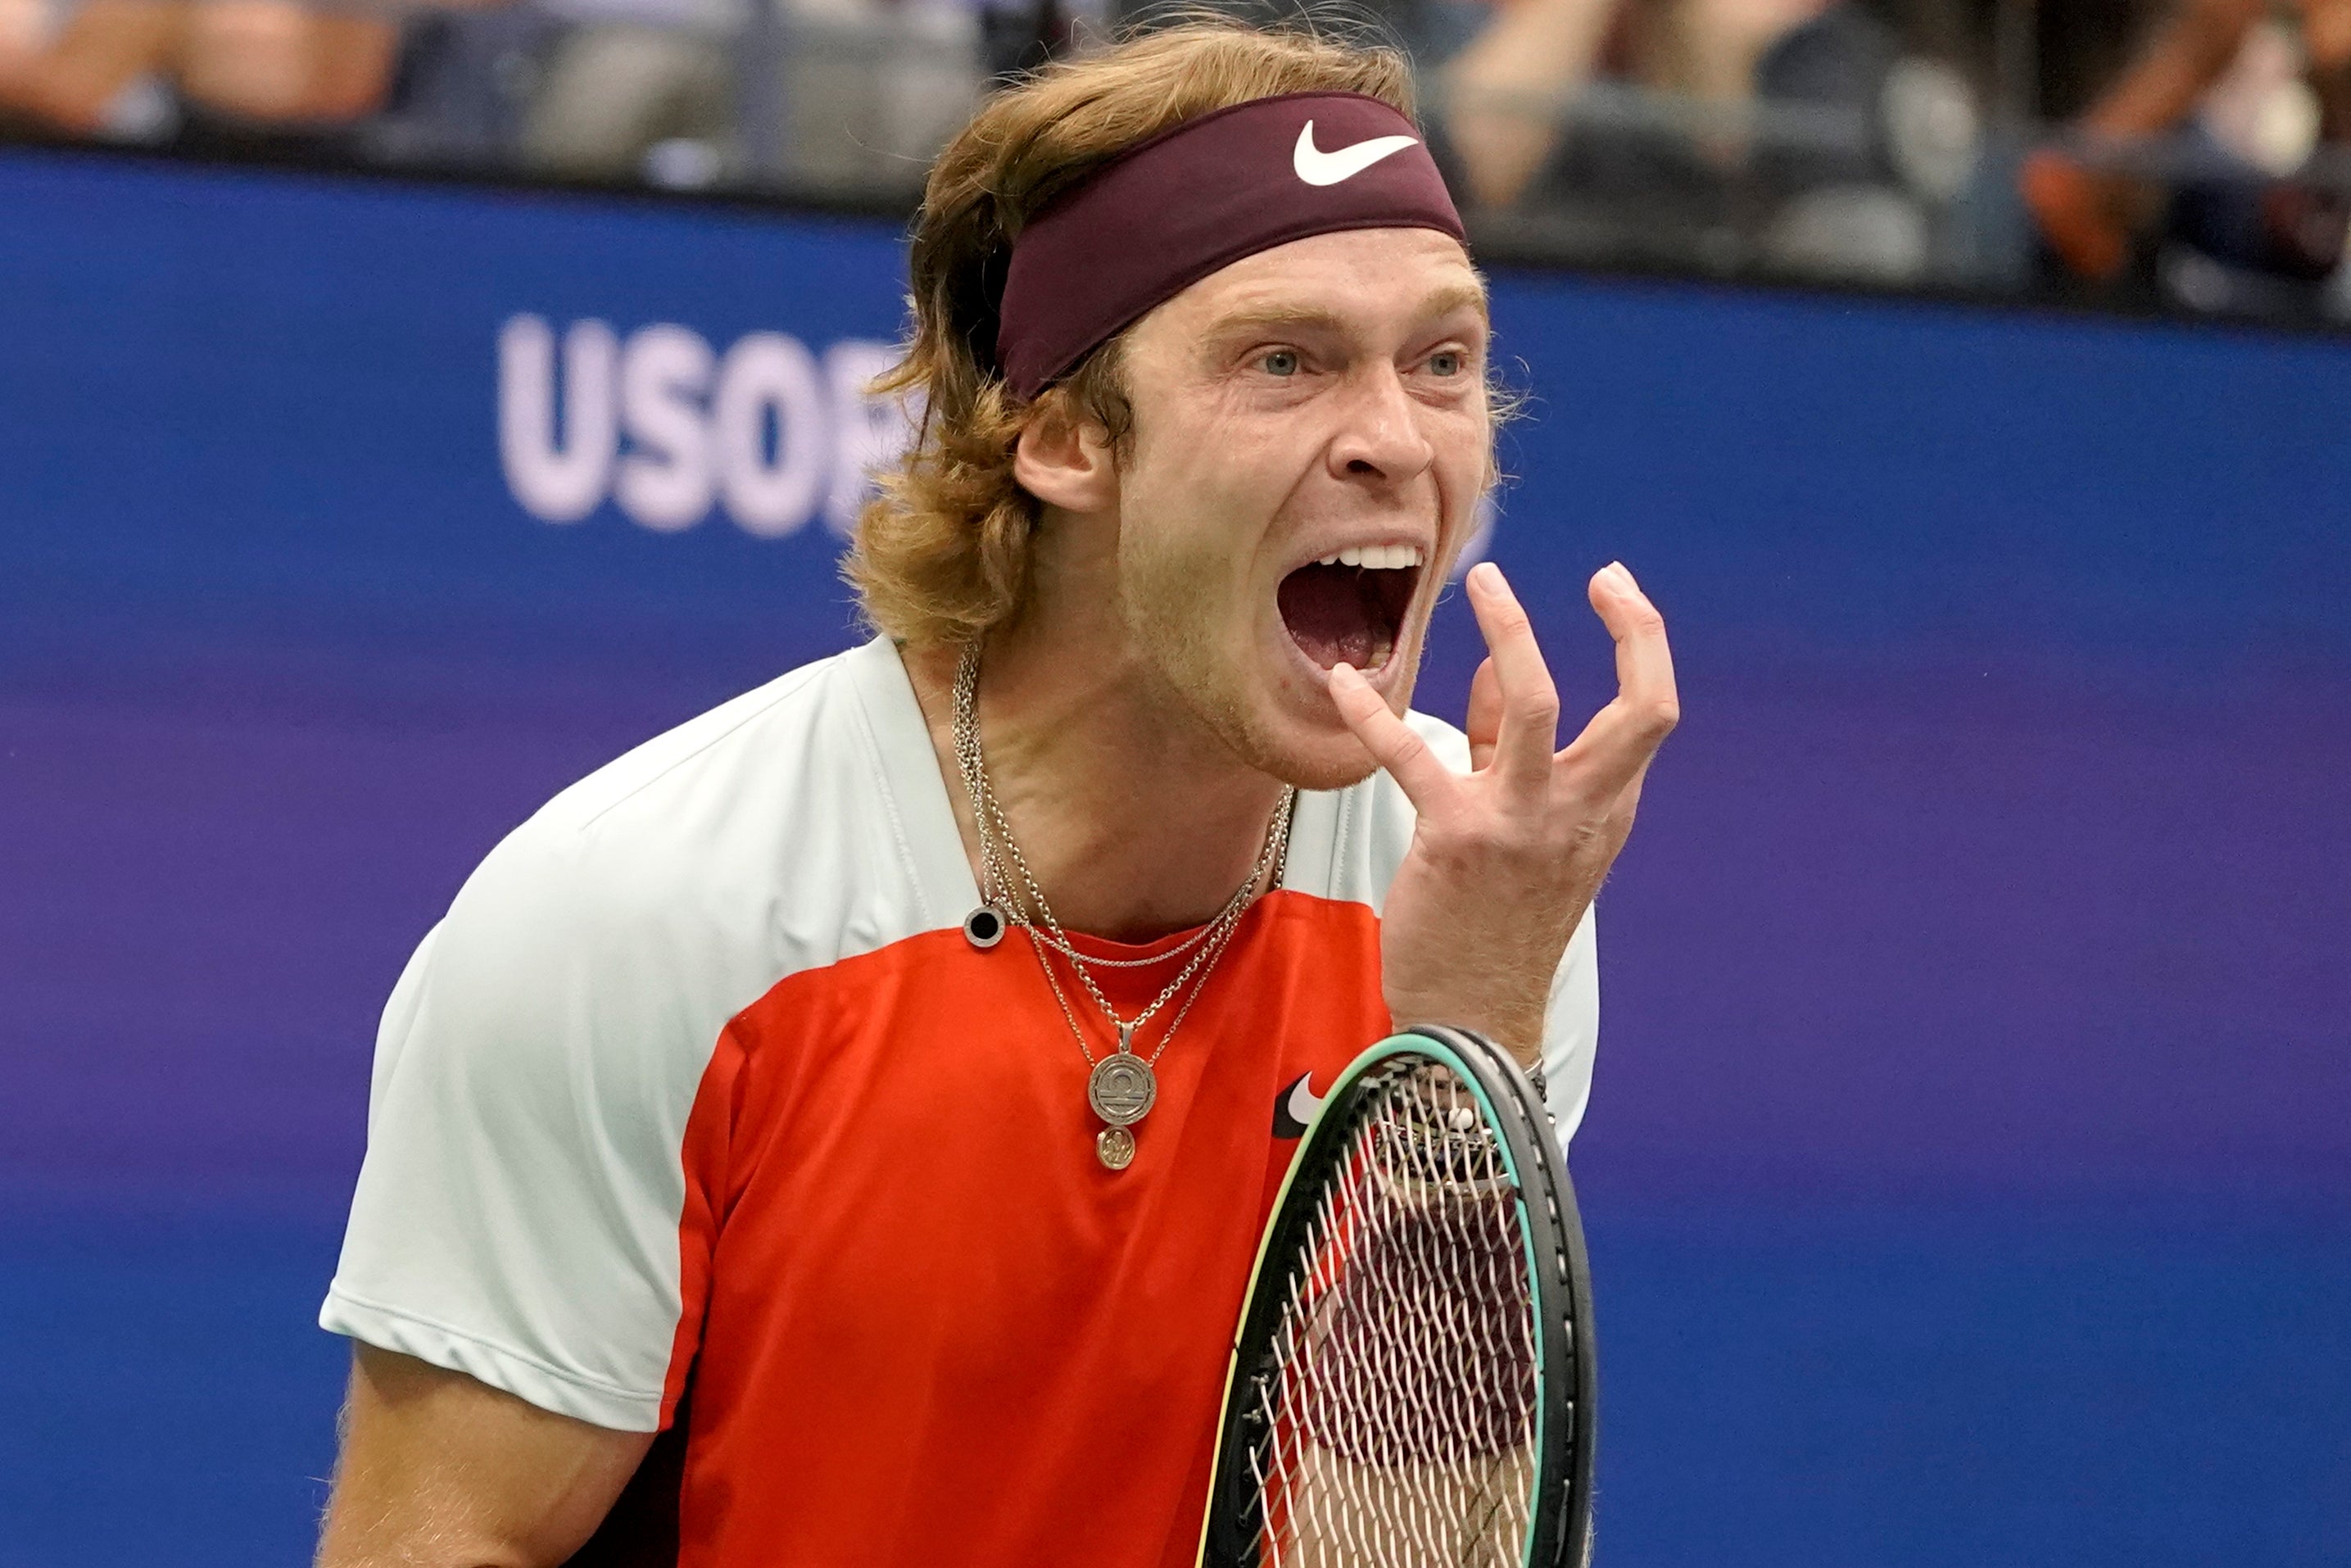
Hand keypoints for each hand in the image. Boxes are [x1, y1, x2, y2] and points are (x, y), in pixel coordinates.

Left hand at [1328, 560, 1676, 1062]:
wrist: (1471, 1021)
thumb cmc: (1497, 923)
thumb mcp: (1528, 837)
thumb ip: (1508, 752)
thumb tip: (1489, 673)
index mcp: (1606, 809)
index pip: (1653, 713)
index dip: (1644, 641)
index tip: (1615, 588)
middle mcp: (1580, 811)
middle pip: (1640, 708)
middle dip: (1631, 627)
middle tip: (1604, 574)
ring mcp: (1523, 822)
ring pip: (1533, 705)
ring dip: (1513, 631)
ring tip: (1485, 580)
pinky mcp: (1457, 838)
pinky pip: (1413, 755)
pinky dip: (1372, 713)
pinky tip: (1343, 683)